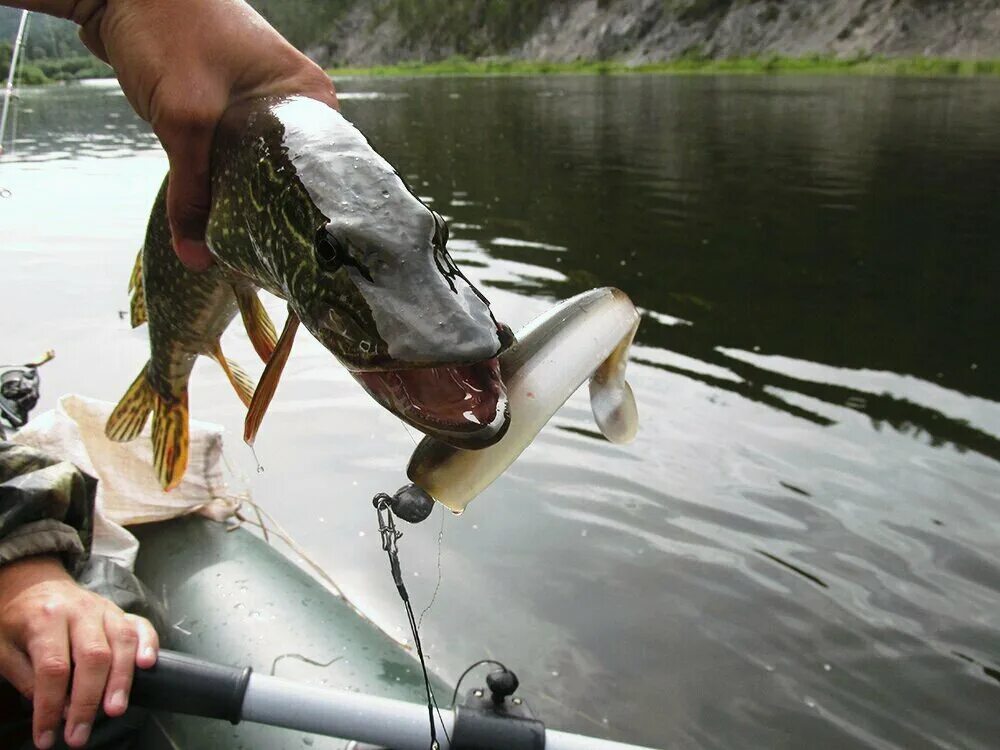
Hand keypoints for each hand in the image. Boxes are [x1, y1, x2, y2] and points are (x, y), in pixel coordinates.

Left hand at [0, 556, 158, 748]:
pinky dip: (148, 644)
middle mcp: (80, 611)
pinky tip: (148, 665)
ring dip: (121, 680)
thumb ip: (28, 678)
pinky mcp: (120, 612)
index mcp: (45, 618)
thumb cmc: (18, 621)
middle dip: (89, 700)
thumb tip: (56, 708)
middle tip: (80, 733)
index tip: (47, 736)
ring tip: (114, 710)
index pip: (53, 667)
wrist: (34, 585)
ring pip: (121, 642)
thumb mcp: (5, 649)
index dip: (51, 706)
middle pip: (93, 656)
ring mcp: (104, 609)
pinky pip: (141, 626)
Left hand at [72, 0, 338, 268]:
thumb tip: (197, 259)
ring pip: (258, 170)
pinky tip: (216, 215)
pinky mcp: (228, 110)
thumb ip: (192, 191)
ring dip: (242, 201)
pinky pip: (233, 158)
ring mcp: (259, 105)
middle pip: (291, 177)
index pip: (327, 169)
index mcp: (307, 96)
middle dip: (272, 215)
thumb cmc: (168, 30)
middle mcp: (292, 102)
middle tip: (265, 262)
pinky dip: (222, 182)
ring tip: (242, 248)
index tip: (301, 255)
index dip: (312, 215)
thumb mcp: (184, 117)